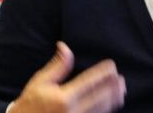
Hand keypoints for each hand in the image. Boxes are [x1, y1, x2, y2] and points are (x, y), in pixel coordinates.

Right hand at [10, 42, 126, 112]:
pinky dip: (106, 110)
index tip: (112, 65)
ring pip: (102, 109)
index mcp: (64, 97)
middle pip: (101, 96)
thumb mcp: (40, 82)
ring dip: (114, 99)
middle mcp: (74, 111)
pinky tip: (111, 105)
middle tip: (121, 79)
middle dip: (113, 86)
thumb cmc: (30, 105)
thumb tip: (65, 46)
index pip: (91, 81)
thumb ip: (57, 66)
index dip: (104, 72)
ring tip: (121, 90)